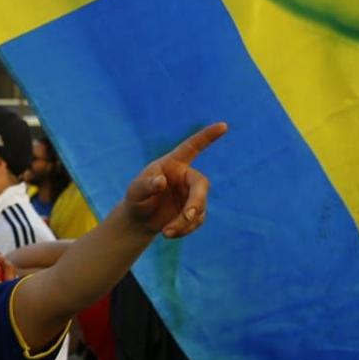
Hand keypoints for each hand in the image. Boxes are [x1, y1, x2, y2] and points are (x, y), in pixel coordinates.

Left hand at [120, 123, 225, 238]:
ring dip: (185, 222)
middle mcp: (186, 177)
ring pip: (199, 208)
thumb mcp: (135, 191)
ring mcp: (192, 194)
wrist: (139, 219)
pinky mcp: (195, 211)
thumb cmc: (136, 198)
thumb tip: (161, 181)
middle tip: (187, 217)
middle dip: (196, 202)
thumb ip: (146, 184)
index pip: (192, 147)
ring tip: (167, 232)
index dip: (207, 136)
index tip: (223, 125)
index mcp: (174, 163)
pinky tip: (170, 234)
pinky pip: (196, 221)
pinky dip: (185, 229)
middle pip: (201, 186)